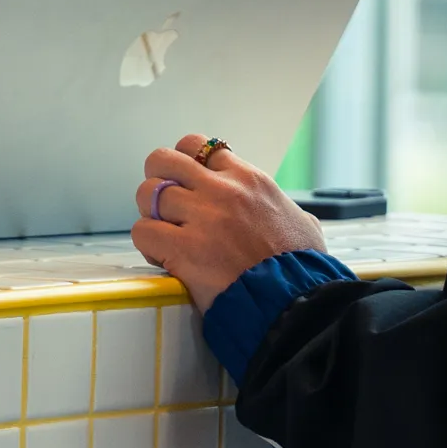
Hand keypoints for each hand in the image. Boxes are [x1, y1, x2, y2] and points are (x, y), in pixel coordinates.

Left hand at [130, 134, 325, 313]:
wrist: (294, 301)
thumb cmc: (302, 268)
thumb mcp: (303, 223)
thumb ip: (284, 208)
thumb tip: (286, 214)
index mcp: (248, 179)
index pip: (197, 146)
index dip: (185, 164)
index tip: (188, 184)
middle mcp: (221, 190)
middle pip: (162, 160)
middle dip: (158, 179)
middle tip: (166, 206)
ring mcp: (201, 217)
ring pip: (147, 193)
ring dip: (151, 215)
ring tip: (164, 234)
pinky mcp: (184, 249)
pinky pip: (143, 231)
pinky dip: (148, 244)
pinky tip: (164, 258)